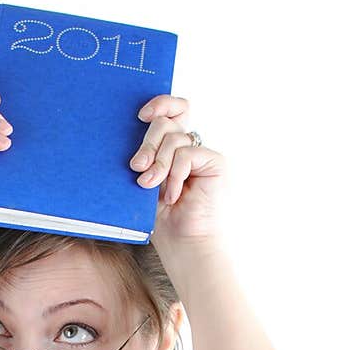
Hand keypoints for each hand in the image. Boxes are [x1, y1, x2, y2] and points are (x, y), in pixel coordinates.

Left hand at [129, 94, 227, 246]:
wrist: (182, 244)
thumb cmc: (161, 219)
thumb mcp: (144, 181)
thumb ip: (144, 156)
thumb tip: (133, 129)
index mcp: (170, 149)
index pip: (171, 111)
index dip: (160, 104)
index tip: (140, 115)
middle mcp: (188, 148)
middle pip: (167, 122)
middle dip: (148, 143)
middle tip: (137, 167)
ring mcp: (202, 155)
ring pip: (175, 137)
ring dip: (159, 163)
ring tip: (150, 186)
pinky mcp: (215, 162)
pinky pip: (187, 153)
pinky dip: (175, 174)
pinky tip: (173, 195)